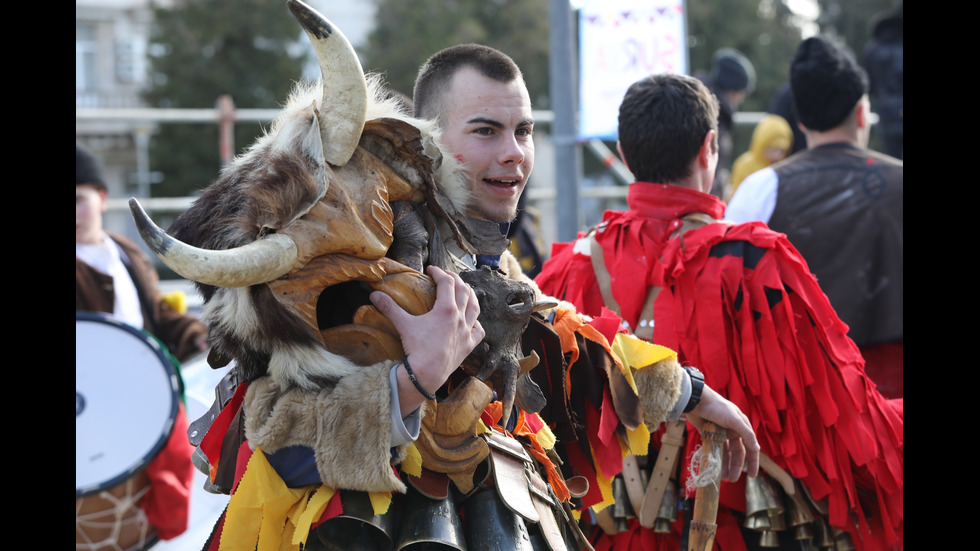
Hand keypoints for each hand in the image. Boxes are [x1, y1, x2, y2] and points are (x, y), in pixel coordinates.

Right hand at [370, 266, 484, 414]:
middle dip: (456, 280)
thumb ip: (390, 308)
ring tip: (465, 291)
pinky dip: (476, 322)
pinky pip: (478, 330)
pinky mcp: (469, 345)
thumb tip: (374, 295)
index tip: (431, 270)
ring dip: (470, 296)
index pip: (447, 282)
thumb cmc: (416, 349)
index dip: (439, 272)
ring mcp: (466, 332)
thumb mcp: (403, 325)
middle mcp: (460, 318)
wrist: (427, 375)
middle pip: (464, 291)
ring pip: (475, 307)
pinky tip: (472, 321)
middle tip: (446, 277)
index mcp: (446, 309)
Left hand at [686, 385, 759, 481]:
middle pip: (737, 453)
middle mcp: (732, 430)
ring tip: (722, 478)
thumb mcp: (734, 420)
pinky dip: (714, 458)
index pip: (750, 448)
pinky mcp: (708, 434)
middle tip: (732, 480)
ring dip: (725, 465)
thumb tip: (757, 449)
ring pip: (725, 453)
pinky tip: (713, 468)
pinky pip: (714, 449)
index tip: (752, 476)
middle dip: (735, 467)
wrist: (696, 400)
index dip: (752, 462)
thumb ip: (746, 434)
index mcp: (741, 427)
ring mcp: (720, 433)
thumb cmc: (717, 407)